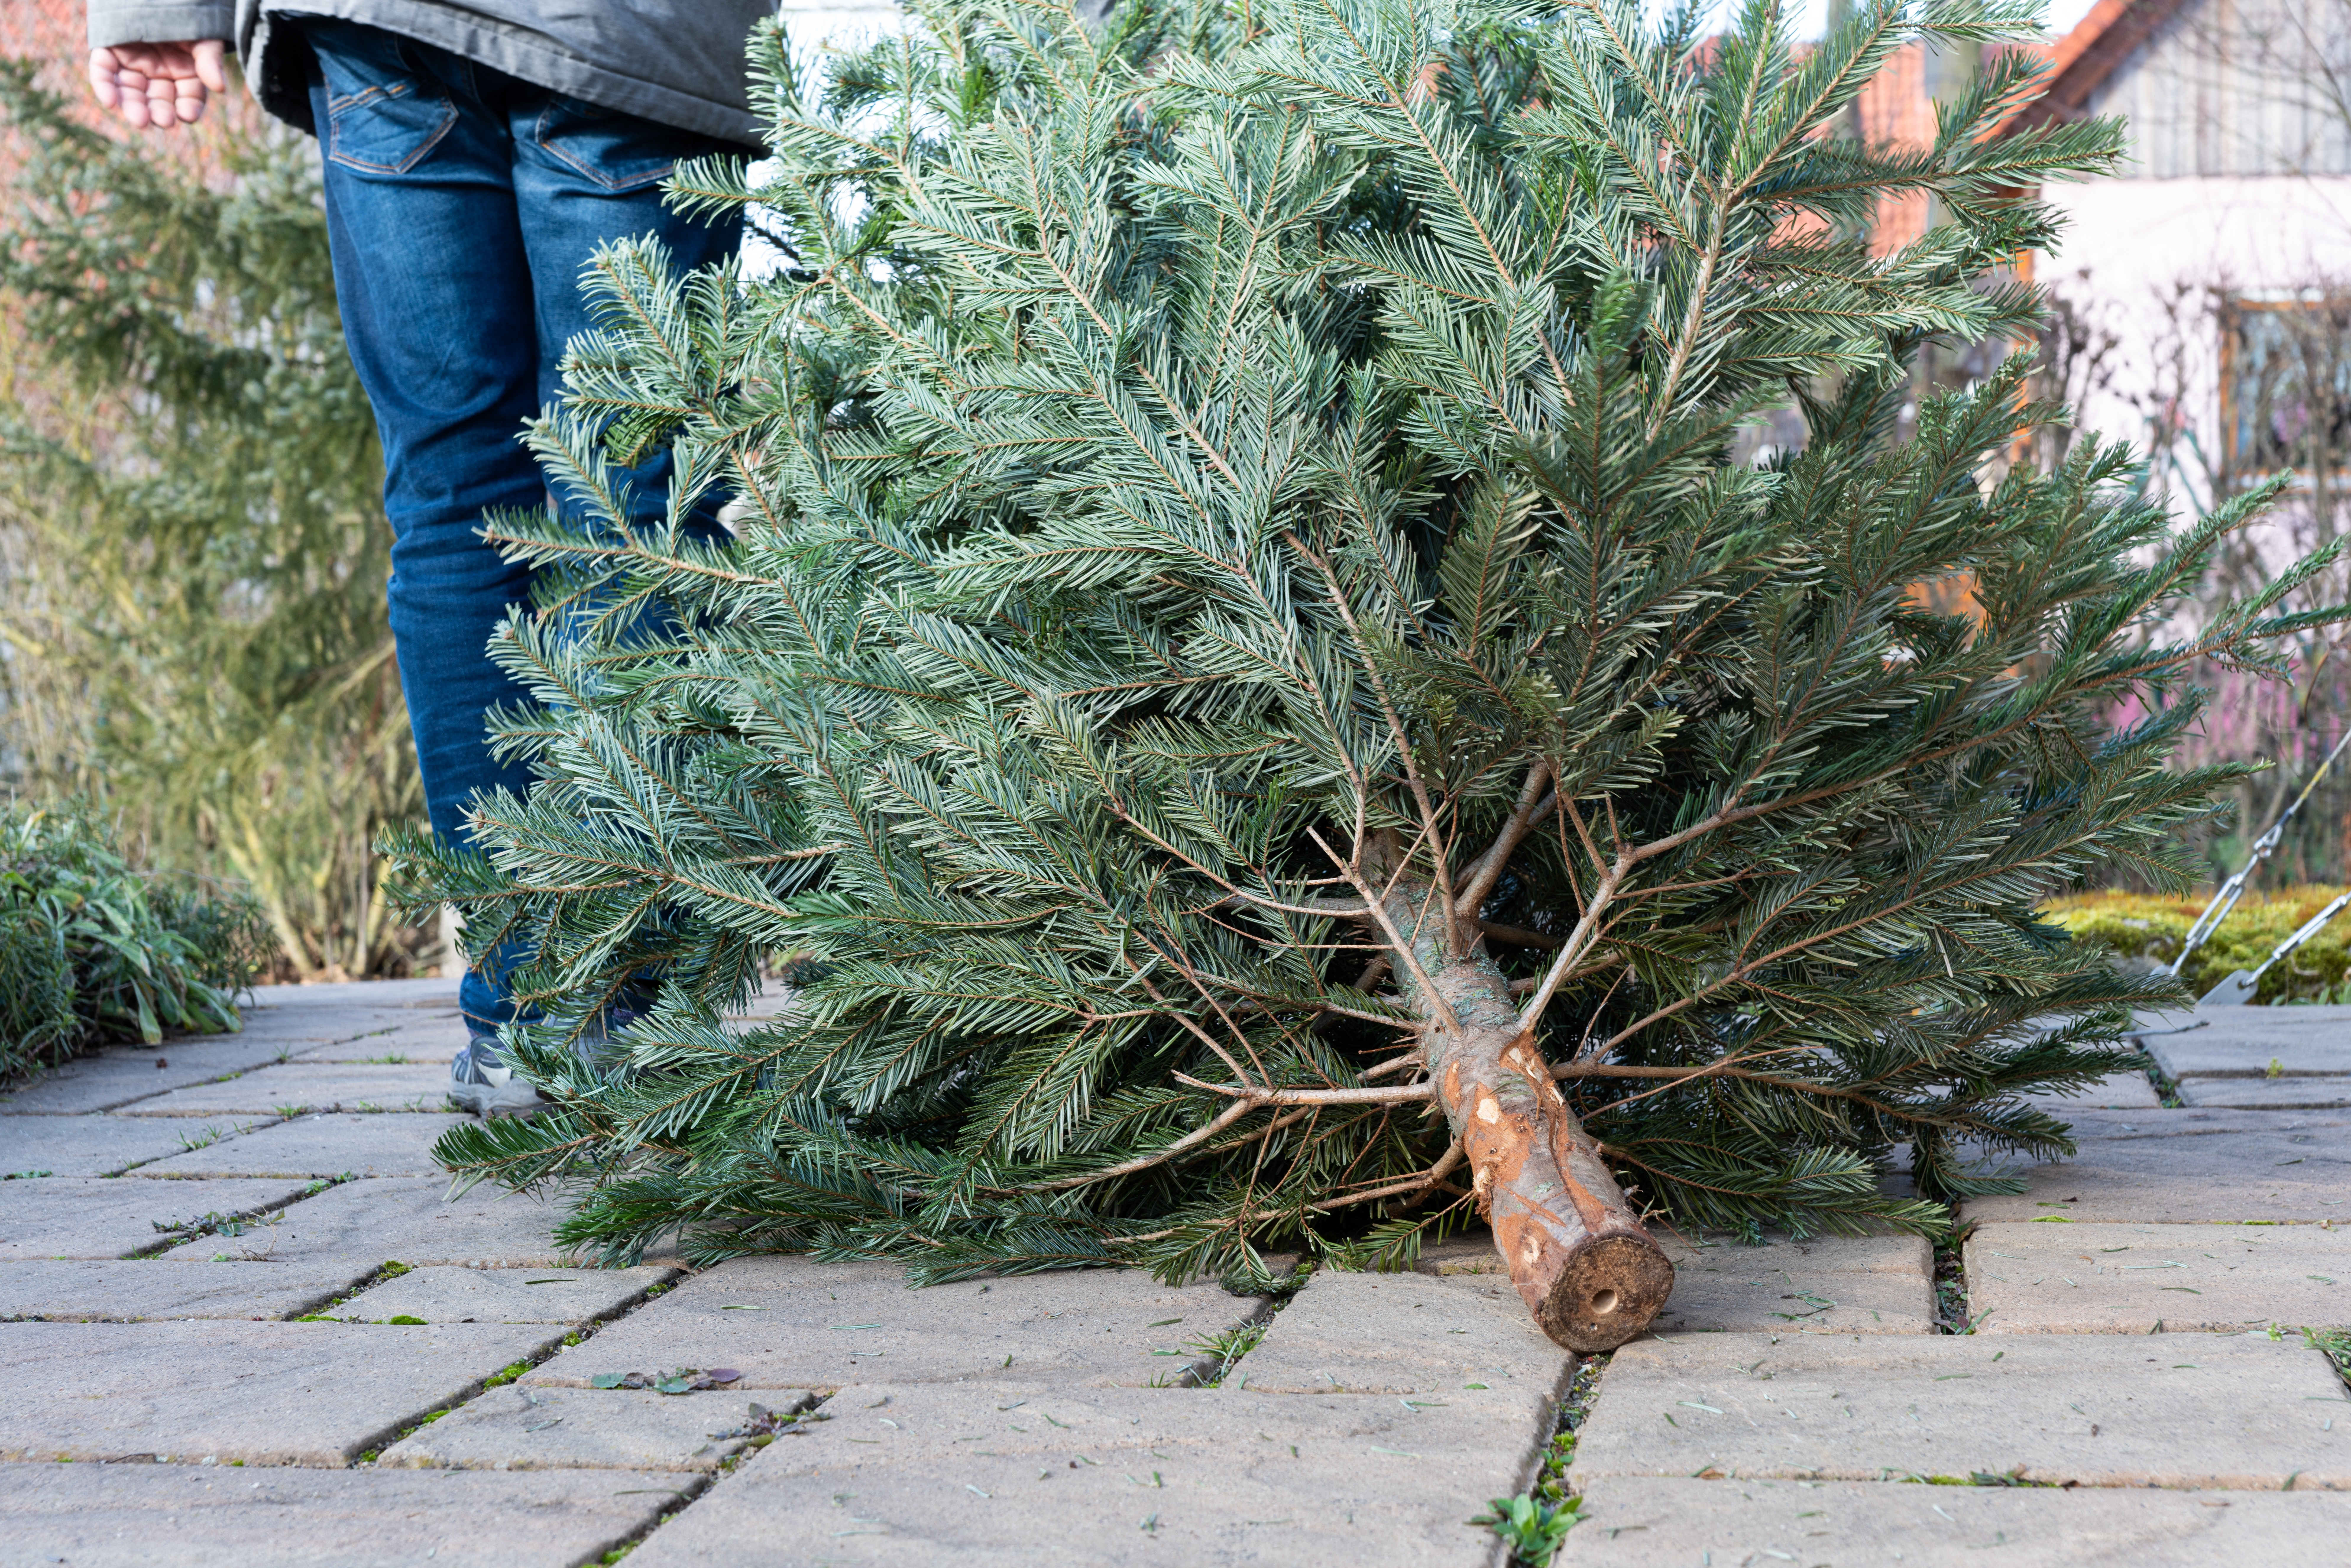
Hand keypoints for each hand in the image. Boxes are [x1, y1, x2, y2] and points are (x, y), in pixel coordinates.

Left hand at [88, 40, 228, 129]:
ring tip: (139, 120)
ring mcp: (132, 64)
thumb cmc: (187, 13)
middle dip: (159, 112)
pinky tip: (109, 103)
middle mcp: (158, 73)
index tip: (187, 115)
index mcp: (184, 73)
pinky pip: (103, 72)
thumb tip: (220, 89)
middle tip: (162, 120)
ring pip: (130, 92)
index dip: (188, 108)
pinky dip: (104, 87)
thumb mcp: (203, 37)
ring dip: (133, 107)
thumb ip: (209, 61)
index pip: (188, 98)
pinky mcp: (109, 51)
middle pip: (157, 100)